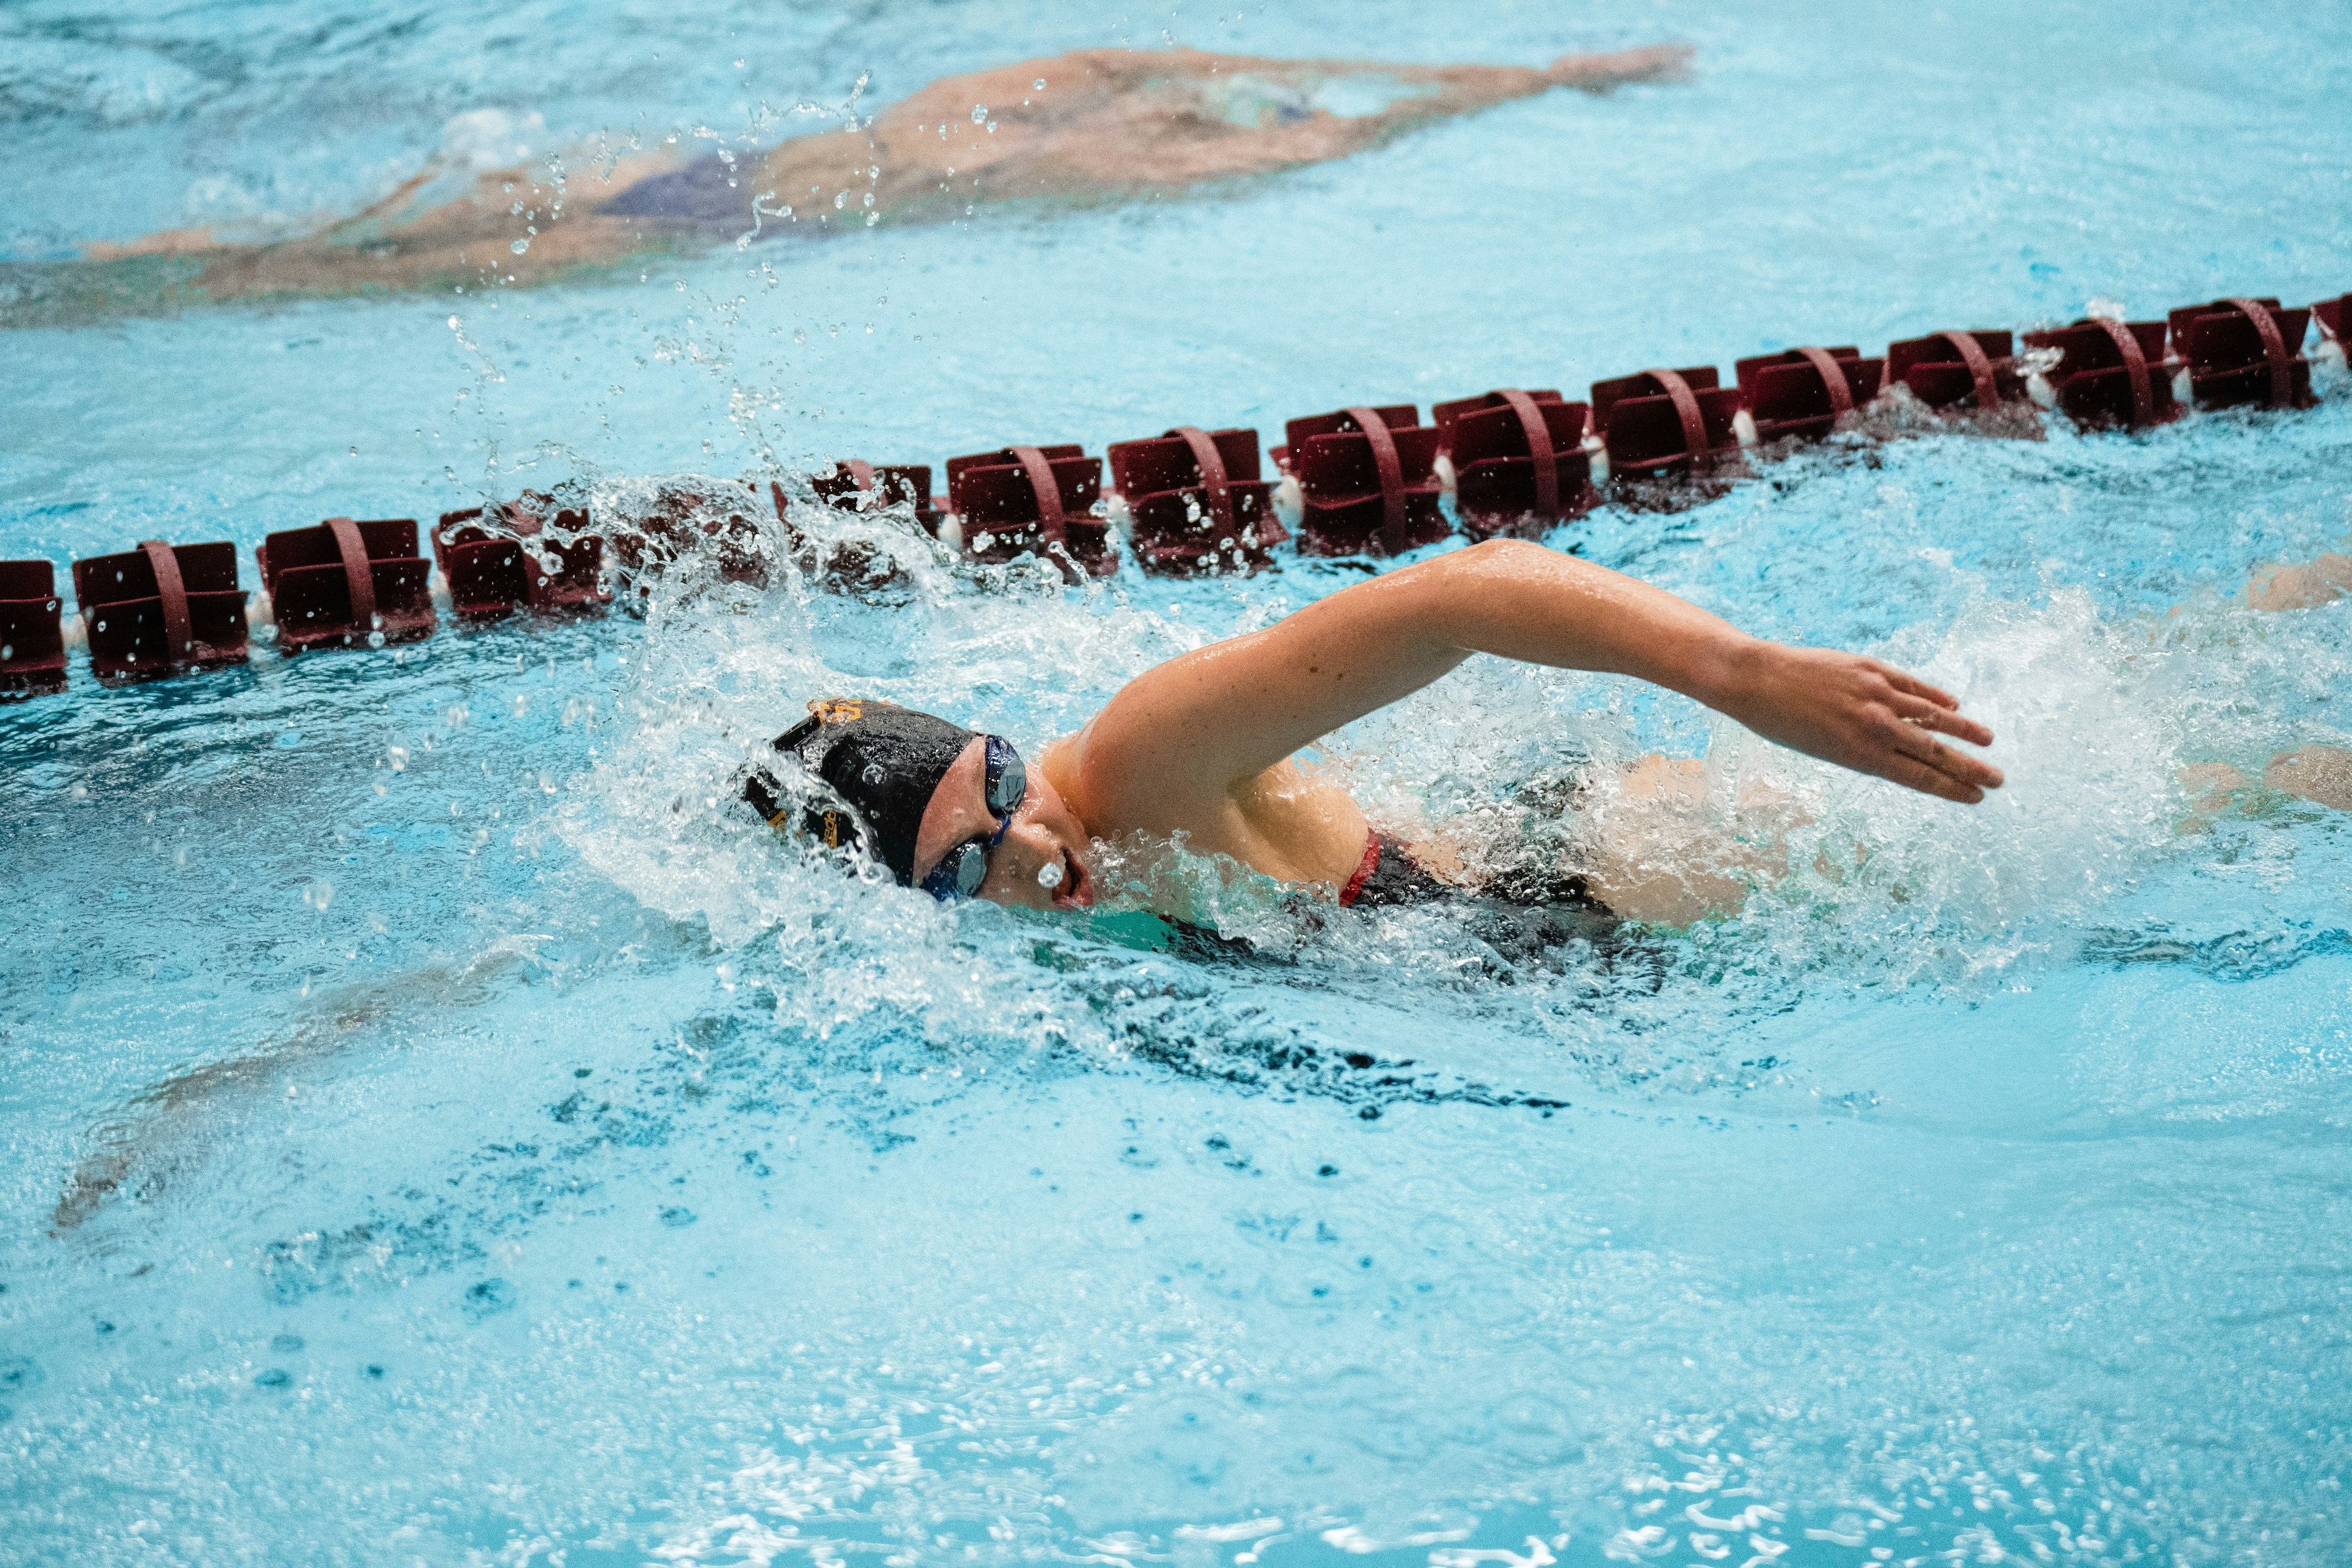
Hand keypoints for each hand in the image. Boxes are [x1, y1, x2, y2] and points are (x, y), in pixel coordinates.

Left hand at [1709, 642, 2003, 803]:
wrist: (1758, 680)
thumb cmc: (1782, 723)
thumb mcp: (1823, 749)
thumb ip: (1865, 750)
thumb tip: (1903, 747)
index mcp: (1862, 755)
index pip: (1920, 777)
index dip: (1952, 788)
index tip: (1977, 797)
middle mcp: (1876, 726)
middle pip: (1934, 751)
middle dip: (1969, 768)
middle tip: (1998, 780)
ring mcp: (1877, 695)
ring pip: (1932, 715)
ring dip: (1963, 729)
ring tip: (1987, 740)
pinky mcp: (1872, 669)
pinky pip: (1912, 686)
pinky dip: (1934, 697)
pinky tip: (1953, 706)